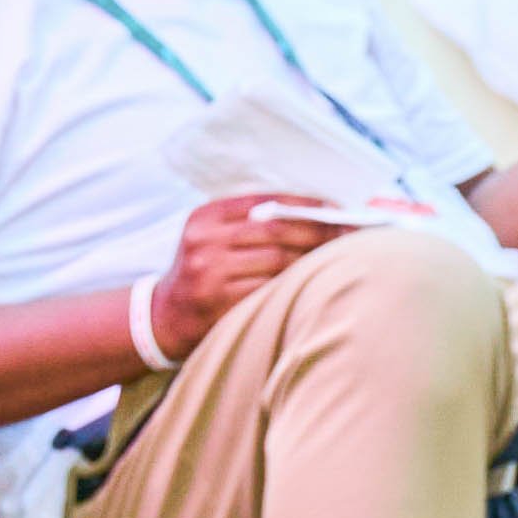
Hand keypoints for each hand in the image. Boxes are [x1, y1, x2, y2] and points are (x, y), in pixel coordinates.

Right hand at [149, 191, 335, 358]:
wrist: (166, 316)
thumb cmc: (204, 271)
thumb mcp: (213, 237)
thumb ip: (250, 222)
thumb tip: (317, 213)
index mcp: (205, 216)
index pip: (264, 202)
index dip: (305, 204)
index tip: (336, 209)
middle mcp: (205, 240)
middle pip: (276, 230)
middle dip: (319, 231)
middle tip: (351, 234)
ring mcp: (210, 271)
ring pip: (278, 260)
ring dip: (314, 258)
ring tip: (339, 257)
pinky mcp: (220, 300)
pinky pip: (272, 287)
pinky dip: (297, 283)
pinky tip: (314, 281)